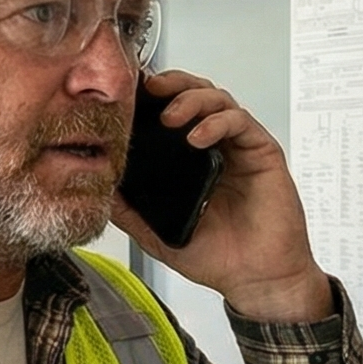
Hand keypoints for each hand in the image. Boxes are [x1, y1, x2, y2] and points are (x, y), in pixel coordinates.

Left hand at [113, 70, 334, 324]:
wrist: (257, 279)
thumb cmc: (218, 257)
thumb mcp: (158, 234)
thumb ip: (130, 212)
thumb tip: (100, 191)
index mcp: (191, 160)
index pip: (172, 111)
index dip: (153, 98)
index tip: (130, 95)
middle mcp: (217, 147)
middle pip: (195, 94)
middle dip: (172, 84)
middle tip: (150, 90)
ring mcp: (239, 148)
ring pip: (218, 100)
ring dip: (191, 99)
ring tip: (170, 117)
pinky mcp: (262, 152)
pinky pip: (240, 122)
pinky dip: (217, 123)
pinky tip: (198, 137)